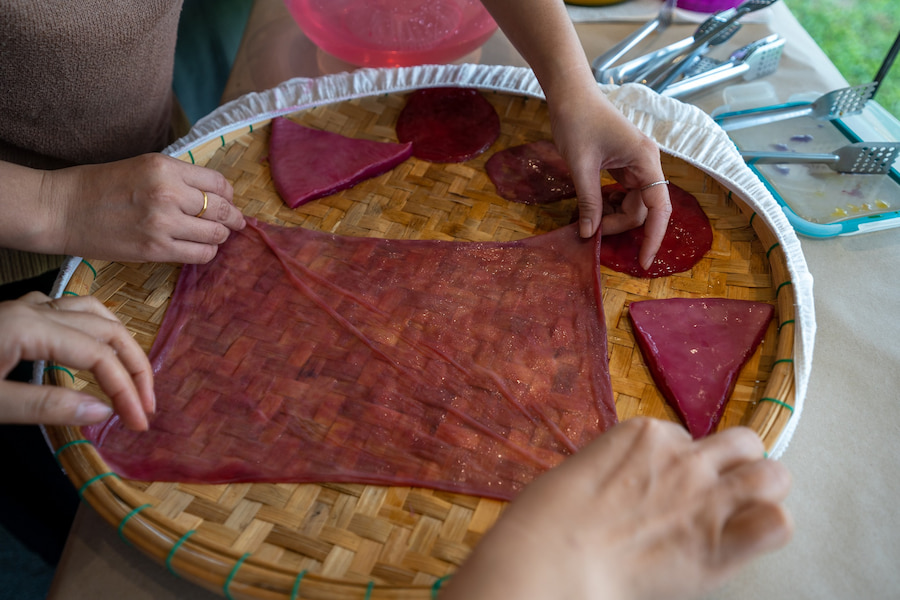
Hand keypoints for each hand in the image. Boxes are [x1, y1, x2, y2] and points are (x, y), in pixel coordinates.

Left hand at [0, 292, 153, 430]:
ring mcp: (26, 307)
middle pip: (106, 329)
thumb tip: (102, 412)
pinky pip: (70, 309)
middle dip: (134, 367)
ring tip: (131, 374)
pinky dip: (95, 326)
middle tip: (147, 404)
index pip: (98, 356)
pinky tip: (95, 344)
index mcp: (29, 328)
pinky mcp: (17, 313)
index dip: (126, 390)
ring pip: (93, 311)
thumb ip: (45, 406)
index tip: (138, 422)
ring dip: (120, 343)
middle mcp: (35, 310)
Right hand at [44, 153, 244, 263]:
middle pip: (222, 209)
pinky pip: (200, 254)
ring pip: (215, 234)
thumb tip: (216, 194)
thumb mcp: (143, 166)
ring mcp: (163, 223)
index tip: (229, 201)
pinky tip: (197, 248)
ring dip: (219, 236)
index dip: (229, 195)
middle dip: (233, 217)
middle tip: (236, 223)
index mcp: (165, 167)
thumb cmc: (100, 186)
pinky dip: (205, 252)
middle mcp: (168, 193)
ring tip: (212, 236)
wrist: (62, 209)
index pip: (218, 183)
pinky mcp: (155, 249)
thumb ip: (178, 178)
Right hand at [442, 418, 791, 599]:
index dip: (682, 463)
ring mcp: (707, 495)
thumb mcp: (583, 470)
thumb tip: (636, 484)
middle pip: (745, 443)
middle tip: (721, 492)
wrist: (555, 556)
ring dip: (762, 492)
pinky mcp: (719, 540)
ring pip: (773, 475)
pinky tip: (744, 543)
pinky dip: (768, 532)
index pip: (688, 437)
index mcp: (646, 432)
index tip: (665, 486)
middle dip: (739, 465)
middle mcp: (684, 456)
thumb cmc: (549, 518)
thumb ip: (622, 468)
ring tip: (745, 514)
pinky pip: (776, 525)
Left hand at [547, 83, 671, 269]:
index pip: (660, 208)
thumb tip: (589, 234)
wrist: (569, 93)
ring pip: (633, 203)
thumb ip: (588, 201)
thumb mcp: (580, 165)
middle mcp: (648, 162)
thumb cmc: (576, 121)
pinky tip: (593, 206)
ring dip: (613, 216)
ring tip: (588, 219)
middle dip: (619, 224)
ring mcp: (637, 163)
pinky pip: (625, 193)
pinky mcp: (625, 164)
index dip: (653, 238)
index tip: (642, 263)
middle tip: (589, 231)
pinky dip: (610, 204)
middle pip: (644, 209)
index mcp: (645, 160)